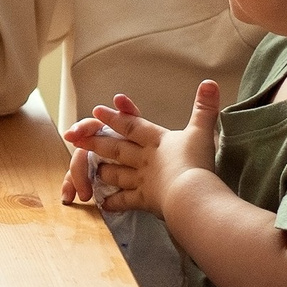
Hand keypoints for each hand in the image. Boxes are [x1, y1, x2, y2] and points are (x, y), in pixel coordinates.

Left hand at [60, 82, 220, 212]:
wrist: (190, 194)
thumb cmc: (195, 161)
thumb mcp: (202, 131)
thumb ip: (205, 107)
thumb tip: (210, 81)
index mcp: (156, 140)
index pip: (131, 125)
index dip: (114, 117)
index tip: (97, 111)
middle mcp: (144, 159)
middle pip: (116, 149)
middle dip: (96, 143)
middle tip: (76, 139)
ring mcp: (142, 181)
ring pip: (116, 174)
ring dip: (104, 171)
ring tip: (95, 169)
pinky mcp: (144, 201)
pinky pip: (125, 202)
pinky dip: (115, 203)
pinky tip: (104, 204)